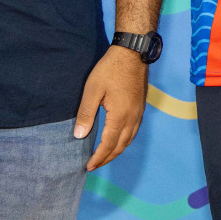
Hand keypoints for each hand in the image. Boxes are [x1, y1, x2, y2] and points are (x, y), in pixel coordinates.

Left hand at [75, 46, 149, 170]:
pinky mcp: (141, 107)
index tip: (88, 166)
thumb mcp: (92, 90)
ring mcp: (139, 113)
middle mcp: (132, 118)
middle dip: (107, 158)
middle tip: (94, 165)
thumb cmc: (109, 69)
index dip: (98, 157)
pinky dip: (125, 141)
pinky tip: (118, 139)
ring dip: (117, 151)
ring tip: (104, 156)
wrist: (132, 53)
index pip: (108, 144)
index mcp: (120, 116)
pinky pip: (134, 131)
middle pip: (121, 146)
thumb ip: (86, 114)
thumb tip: (79, 136)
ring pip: (129, 140)